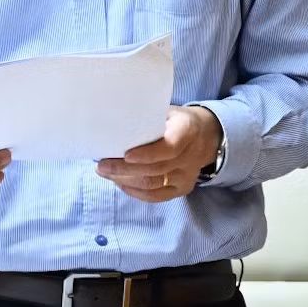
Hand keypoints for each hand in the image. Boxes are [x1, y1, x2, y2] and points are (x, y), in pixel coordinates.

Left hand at [97, 106, 222, 203]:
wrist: (205, 135)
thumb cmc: (176, 121)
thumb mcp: (167, 111)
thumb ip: (147, 118)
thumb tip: (113, 123)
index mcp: (187, 130)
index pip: (169, 147)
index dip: (147, 154)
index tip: (125, 154)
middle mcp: (191, 156)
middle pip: (155, 169)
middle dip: (124, 169)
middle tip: (102, 166)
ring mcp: (188, 175)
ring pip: (152, 184)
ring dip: (125, 181)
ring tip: (106, 173)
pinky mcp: (183, 188)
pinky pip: (156, 196)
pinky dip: (135, 191)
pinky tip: (120, 183)